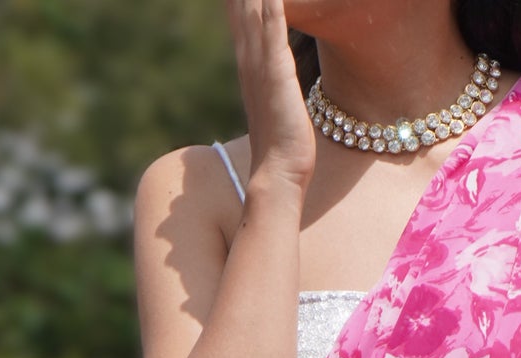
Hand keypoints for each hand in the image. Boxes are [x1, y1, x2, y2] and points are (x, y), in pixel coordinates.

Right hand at [231, 0, 316, 196]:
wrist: (278, 176)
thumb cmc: (281, 144)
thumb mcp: (275, 98)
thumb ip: (271, 75)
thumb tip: (274, 66)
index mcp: (249, 62)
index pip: (239, 10)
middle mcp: (249, 59)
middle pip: (239, 2)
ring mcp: (262, 66)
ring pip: (253, 9)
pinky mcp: (278, 76)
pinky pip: (274, 31)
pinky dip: (272, 7)